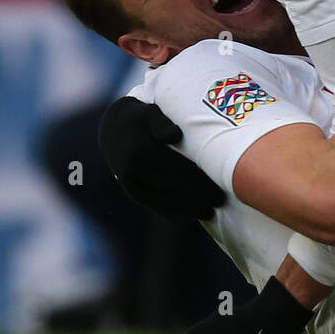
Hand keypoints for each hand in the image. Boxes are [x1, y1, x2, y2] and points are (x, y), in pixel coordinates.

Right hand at [98, 97, 225, 224]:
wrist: (114, 132)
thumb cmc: (142, 119)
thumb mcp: (149, 113)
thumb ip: (161, 122)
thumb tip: (174, 135)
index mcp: (140, 150)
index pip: (176, 167)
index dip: (198, 178)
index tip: (217, 183)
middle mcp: (133, 171)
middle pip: (172, 186)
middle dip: (197, 195)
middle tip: (220, 200)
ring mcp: (132, 184)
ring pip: (163, 201)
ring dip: (187, 209)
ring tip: (209, 212)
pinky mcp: (133, 193)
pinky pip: (154, 206)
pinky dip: (172, 215)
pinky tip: (189, 220)